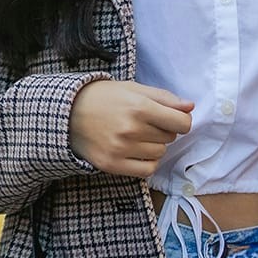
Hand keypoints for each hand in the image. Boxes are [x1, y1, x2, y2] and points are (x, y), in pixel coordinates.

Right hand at [68, 80, 193, 177]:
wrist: (67, 112)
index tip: (171, 118)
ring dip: (153, 145)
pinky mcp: (112, 164)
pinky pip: (147, 169)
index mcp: (139, 107)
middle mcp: (131, 129)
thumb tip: (190, 107)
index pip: (182, 123)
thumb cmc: (102, 97)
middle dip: (162, 130)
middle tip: (142, 122)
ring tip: (135, 134)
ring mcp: (121, 149)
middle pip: (170, 138)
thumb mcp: (133, 88)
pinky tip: (136, 151)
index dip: (180, 120)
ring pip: (160, 153)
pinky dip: (147, 162)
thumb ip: (164, 98)